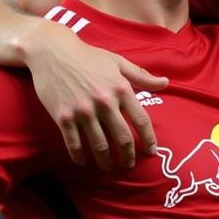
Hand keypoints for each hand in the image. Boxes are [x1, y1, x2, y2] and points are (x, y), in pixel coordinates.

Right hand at [22, 23, 167, 167]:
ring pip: (99, 145)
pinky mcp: (63, 117)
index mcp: (121, 89)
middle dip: (128, 156)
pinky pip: (74, 144)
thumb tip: (166, 83)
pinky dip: (80, 156)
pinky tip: (83, 161)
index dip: (149, 139)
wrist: (52, 51)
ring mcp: (83, 111)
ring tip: (108, 166)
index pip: (141, 120)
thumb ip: (141, 76)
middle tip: (128, 164)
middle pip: (123, 138)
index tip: (151, 151)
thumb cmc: (88, 56)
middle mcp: (105, 102)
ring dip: (106, 161)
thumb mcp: (118, 62)